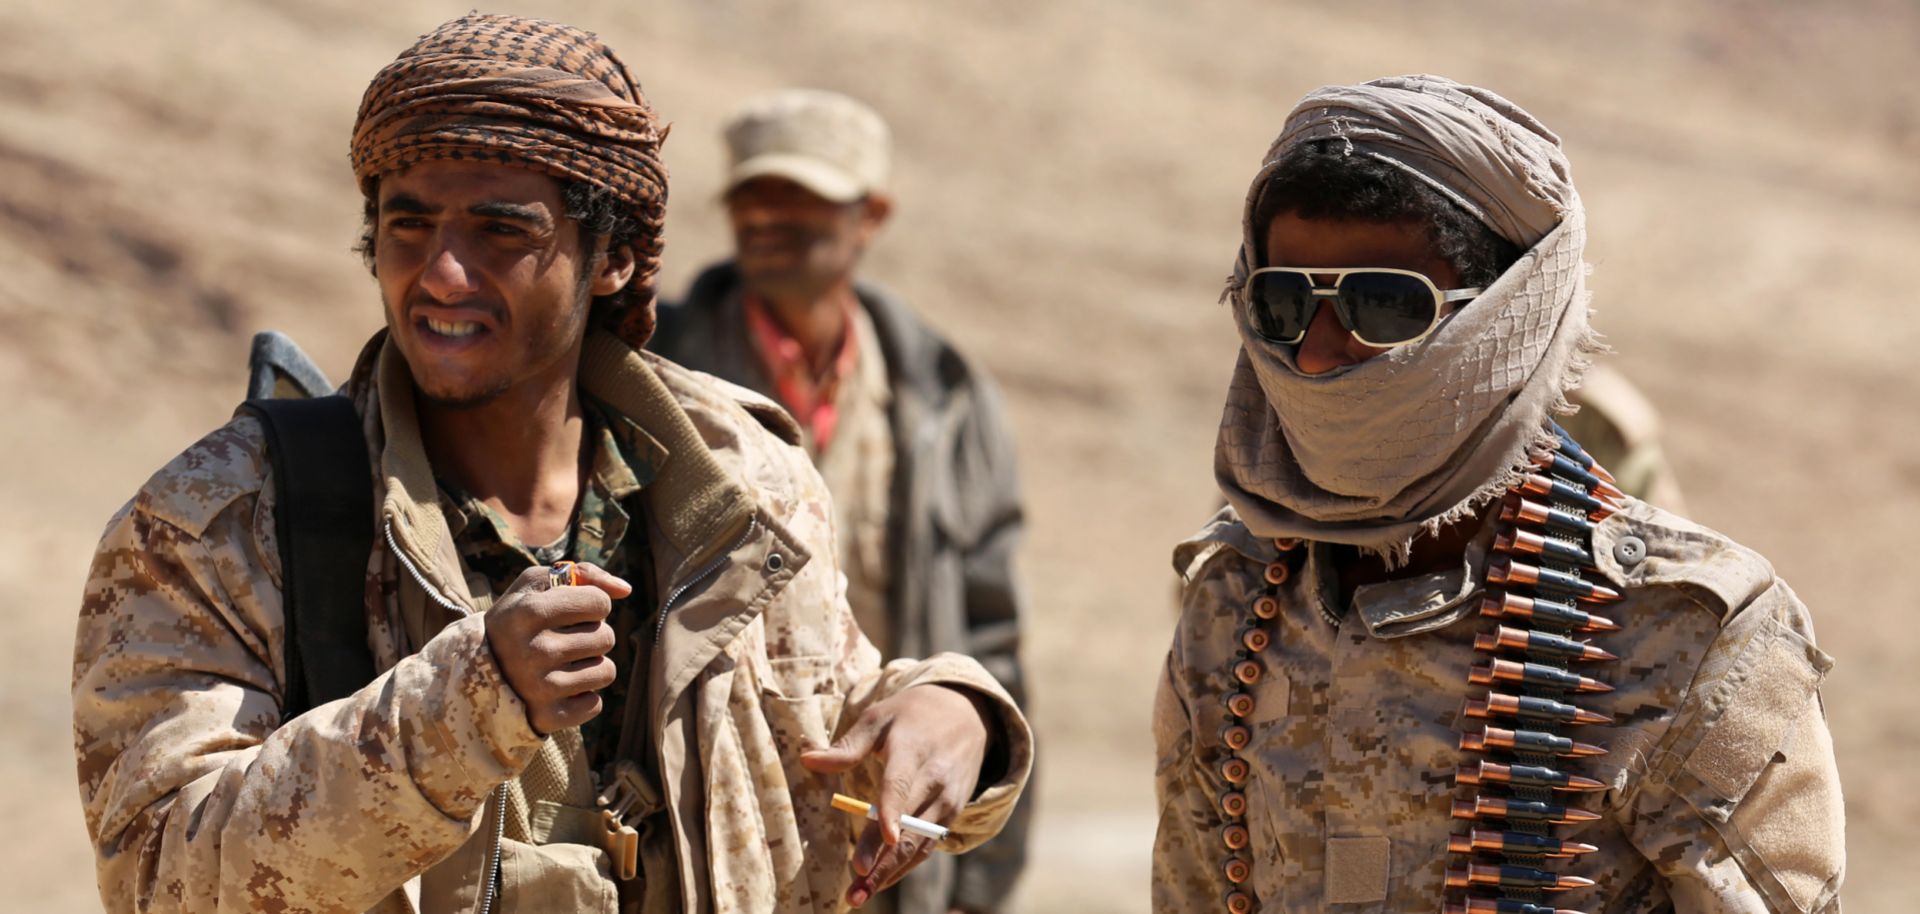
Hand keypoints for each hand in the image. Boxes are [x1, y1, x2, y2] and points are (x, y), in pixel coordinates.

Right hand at [485, 562, 630, 734]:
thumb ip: (583, 574)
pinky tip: (559, 689)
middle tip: (562, 640)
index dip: (591, 605)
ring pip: (606, 671)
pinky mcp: (548, 716)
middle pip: (606, 637)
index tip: (571, 612)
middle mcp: (534, 650)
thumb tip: (627, 589)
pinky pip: (595, 704)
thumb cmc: (516, 619)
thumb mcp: (536, 585)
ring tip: (561, 664)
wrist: (475, 671)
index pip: (600, 603)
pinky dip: (582, 697)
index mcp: (529, 611)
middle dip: (591, 636)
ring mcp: (540, 687)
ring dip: (590, 666)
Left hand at [800, 684, 991, 907]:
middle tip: (856, 885)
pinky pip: (928, 845)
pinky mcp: (953, 813)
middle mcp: (936, 779)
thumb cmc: (912, 715)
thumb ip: (847, 745)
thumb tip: (807, 760)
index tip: (885, 838)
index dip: (892, 812)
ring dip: (892, 872)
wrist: (967, 714)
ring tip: (861, 894)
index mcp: (913, 750)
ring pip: (920, 843)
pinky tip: (881, 881)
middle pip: (908, 825)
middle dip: (883, 858)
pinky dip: (905, 865)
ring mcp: (948, 800)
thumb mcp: (879, 717)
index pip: (901, 785)